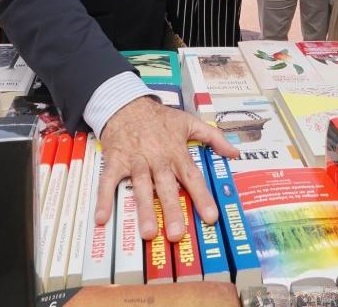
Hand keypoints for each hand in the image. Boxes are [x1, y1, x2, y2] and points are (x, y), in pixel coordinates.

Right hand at [94, 96, 238, 240]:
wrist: (127, 104)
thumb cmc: (160, 117)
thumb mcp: (190, 121)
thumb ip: (214, 137)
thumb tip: (235, 152)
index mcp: (176, 152)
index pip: (192, 177)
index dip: (202, 197)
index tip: (211, 217)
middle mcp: (157, 159)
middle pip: (165, 186)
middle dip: (172, 210)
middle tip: (177, 234)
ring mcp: (135, 161)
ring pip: (140, 186)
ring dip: (143, 209)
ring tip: (148, 232)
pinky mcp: (115, 161)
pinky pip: (108, 181)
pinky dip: (104, 198)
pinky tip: (102, 218)